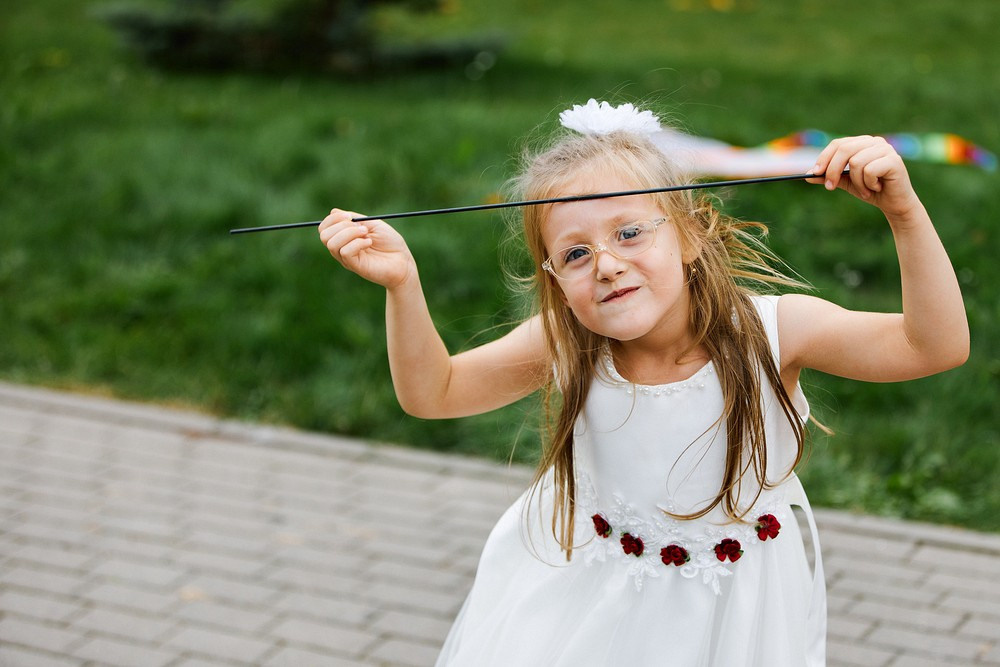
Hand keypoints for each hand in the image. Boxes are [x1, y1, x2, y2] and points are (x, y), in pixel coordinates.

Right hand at [318, 209, 415, 288]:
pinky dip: (357, 243)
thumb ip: (354, 218)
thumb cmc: (390, 243)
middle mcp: (342, 249)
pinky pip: (345, 252)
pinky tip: (369, 243)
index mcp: (344, 238)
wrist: (404, 261)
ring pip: (331, 243)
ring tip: (366, 234)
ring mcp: (347, 259)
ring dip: (349, 233)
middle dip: (340, 225)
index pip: (324, 228)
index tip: (350, 216)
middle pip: (324, 235)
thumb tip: (334, 211)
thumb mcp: (372, 224)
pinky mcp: (354, 266)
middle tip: (361, 226)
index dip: (333, 219)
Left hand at [808, 135, 922, 221]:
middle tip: (830, 187)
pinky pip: (869, 170)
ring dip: (856, 182)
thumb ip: (829, 177)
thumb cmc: (870, 190)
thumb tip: (808, 175)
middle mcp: (875, 142)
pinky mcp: (894, 160)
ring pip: (856, 162)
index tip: (814, 173)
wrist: (894, 203)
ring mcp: (886, 149)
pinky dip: (868, 184)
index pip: (838, 144)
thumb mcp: (846, 183)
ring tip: (865, 190)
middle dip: (833, 171)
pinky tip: (876, 187)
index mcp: (862, 143)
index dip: (824, 158)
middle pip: (844, 150)